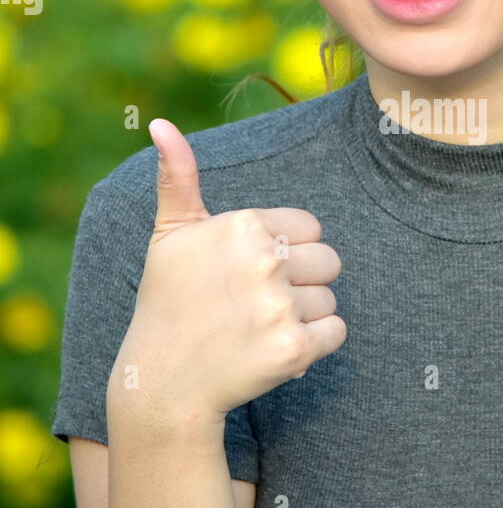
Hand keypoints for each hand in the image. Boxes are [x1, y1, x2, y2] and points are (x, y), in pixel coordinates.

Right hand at [110, 117, 346, 419]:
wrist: (164, 382)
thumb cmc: (169, 302)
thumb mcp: (170, 236)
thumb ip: (178, 178)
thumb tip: (161, 125)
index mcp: (244, 225)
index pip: (311, 228)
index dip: (288, 252)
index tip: (251, 274)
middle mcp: (264, 260)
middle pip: (329, 261)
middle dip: (301, 284)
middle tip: (256, 306)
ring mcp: (279, 306)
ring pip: (330, 299)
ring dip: (305, 318)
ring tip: (260, 329)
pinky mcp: (293, 349)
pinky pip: (337, 332)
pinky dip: (315, 345)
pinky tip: (277, 350)